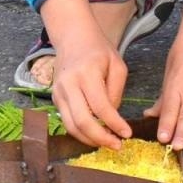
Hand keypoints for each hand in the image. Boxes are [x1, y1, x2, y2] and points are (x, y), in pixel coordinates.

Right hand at [40, 0, 133, 148]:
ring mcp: (58, 92)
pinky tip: (94, 134)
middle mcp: (69, 84)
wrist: (72, 37)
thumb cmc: (98, 50)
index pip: (101, 107)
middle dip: (101, 138)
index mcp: (87, 73)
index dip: (115, 124)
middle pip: (82, 121)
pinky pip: (66, 121)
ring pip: (71, 126)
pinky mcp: (55, 98)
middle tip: (117, 146)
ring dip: (89, 139)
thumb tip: (112, 118)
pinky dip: (80, 132)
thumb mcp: (117, 65)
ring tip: (107, 143)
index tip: (127, 134)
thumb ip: (116, 92)